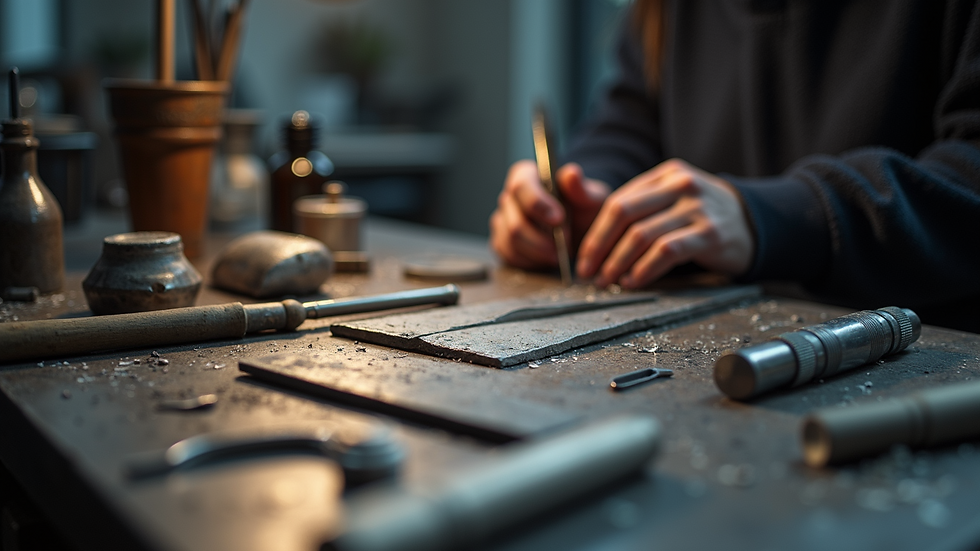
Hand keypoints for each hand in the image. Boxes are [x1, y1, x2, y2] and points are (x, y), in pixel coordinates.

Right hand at [490, 160, 608, 268]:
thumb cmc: (584, 208)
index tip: (558, 219)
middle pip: (515, 221)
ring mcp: (502, 221)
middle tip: (565, 245)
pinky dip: (530, 261)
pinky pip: (509, 255)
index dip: (537, 204)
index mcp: (526, 176)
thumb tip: (572, 174)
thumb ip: (581, 188)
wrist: (581, 229)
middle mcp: (509, 197)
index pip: (521, 186)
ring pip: (511, 241)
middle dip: (542, 239)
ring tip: (558, 254)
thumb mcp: (591, 197)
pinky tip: (546, 259)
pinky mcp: (502, 242)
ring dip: (537, 252)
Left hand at [576, 159, 753, 288]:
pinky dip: (644, 269)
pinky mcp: (710, 233)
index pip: (618, 202)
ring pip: (642, 235)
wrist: (756, 224)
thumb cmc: (704, 216)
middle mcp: (680, 185)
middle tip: (589, 273)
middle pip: (624, 214)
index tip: (583, 258)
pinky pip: (666, 252)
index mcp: (666, 174)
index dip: (595, 233)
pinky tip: (634, 281)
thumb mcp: (674, 198)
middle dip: (599, 247)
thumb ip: (641, 208)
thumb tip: (596, 240)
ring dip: (618, 262)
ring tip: (608, 281)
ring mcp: (697, 208)